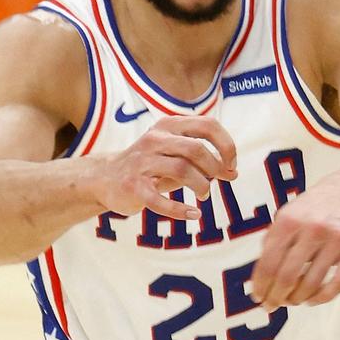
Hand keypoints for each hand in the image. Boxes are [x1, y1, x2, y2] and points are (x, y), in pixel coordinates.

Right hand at [93, 115, 237, 220]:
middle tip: (219, 181)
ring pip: (182, 170)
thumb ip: (203, 160)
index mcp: (169, 125)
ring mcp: (142, 162)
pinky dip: (181, 210)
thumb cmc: (150, 165)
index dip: (226, 145)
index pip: (208, 125)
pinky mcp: (133, 186)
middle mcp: (155, 139)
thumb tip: (233, 172)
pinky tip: (194, 214)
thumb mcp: (176, 154)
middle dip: (214, 167)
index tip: (231, 165)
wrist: (105, 178)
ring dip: (201, 186)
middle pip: (196, 148)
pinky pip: (160, 200)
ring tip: (204, 195)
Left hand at [250, 176, 339, 309]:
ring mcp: (337, 239)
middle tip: (272, 306)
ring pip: (312, 284)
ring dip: (297, 299)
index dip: (260, 285)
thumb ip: (272, 242)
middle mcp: (313, 229)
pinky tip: (312, 300)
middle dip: (276, 297)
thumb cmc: (311, 211)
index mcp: (290, 220)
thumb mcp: (286, 216)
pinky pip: (338, 284)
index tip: (258, 298)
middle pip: (288, 276)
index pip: (269, 262)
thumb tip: (260, 279)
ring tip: (292, 301)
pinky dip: (322, 298)